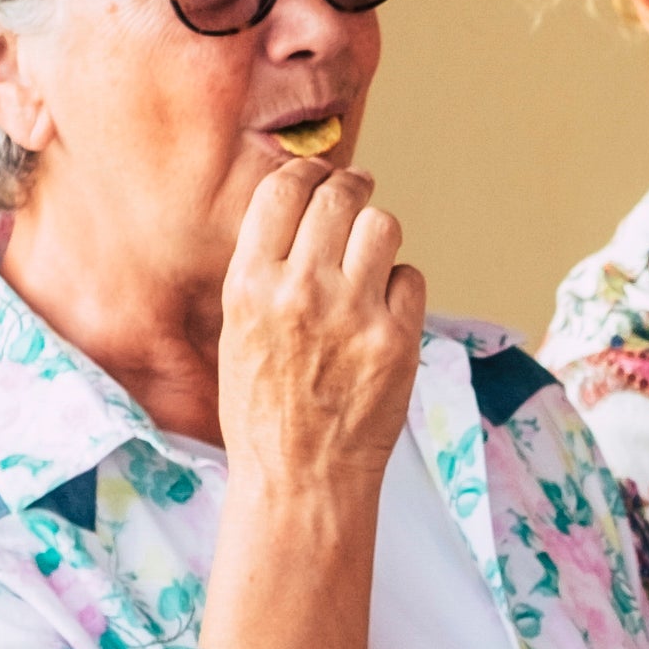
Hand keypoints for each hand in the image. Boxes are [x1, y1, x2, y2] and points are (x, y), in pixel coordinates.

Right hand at [216, 153, 421, 504]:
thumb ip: (267, 270)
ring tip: (371, 252)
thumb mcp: (239, 330)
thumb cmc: (264, 406)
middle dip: (352, 188)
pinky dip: (400, 286)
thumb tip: (304, 210)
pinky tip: (383, 309)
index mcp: (250, 284)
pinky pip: (410, 276)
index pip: (283, 191)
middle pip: (339, 197)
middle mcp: (300, 289)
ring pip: (382, 226)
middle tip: (358, 192)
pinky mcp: (397, 338)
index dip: (306, 172)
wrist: (299, 476)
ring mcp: (353, 313)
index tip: (319, 173)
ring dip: (379, 232)